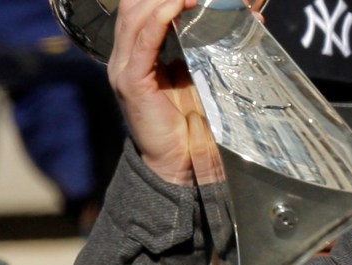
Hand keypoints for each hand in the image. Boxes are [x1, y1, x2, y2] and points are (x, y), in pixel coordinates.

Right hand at [108, 0, 266, 184]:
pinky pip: (143, 41)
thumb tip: (226, 22)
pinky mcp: (132, 82)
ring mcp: (124, 69)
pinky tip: (178, 4)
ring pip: (136, 16)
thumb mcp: (192, 78)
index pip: (141, 9)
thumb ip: (197, 50)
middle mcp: (125, 57)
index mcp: (137, 55)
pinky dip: (159, 18)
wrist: (178, 162)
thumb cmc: (187, 125)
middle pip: (135, 5)